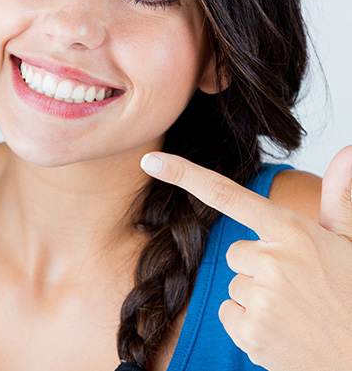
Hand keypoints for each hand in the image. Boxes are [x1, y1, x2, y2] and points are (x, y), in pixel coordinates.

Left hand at [140, 147, 351, 370]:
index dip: (184, 175)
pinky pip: (228, 313)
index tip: (151, 161)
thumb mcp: (350, 242)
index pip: (227, 195)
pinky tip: (281, 332)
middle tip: (297, 287)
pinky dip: (248, 324)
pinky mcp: (250, 333)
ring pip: (233, 284)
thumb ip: (339, 197)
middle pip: (235, 252)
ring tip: (295, 312)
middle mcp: (272, 260)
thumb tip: (347, 152)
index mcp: (293, 231)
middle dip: (258, 267)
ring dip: (256, 297)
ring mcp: (260, 299)